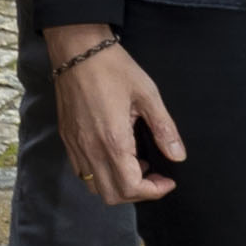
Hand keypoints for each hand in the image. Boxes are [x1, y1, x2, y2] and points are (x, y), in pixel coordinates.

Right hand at [46, 23, 183, 205]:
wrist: (77, 50)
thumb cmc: (113, 68)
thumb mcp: (147, 94)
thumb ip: (164, 128)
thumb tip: (178, 155)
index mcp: (113, 141)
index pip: (131, 187)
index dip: (154, 191)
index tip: (167, 181)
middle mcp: (91, 149)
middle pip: (112, 195)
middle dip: (137, 193)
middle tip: (155, 176)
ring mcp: (75, 146)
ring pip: (94, 187)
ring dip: (117, 185)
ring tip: (136, 165)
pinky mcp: (67, 139)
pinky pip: (82, 171)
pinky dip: (101, 174)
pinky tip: (115, 154)